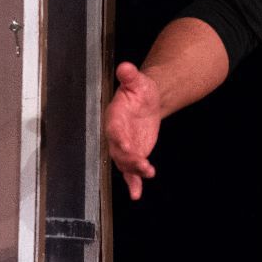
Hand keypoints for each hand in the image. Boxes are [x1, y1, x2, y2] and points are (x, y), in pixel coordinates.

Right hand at [105, 61, 162, 198]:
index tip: (127, 145)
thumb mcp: (137, 80)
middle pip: (118, 150)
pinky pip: (130, 171)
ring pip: (125, 163)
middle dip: (128, 159)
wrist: (145, 101)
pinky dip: (133, 183)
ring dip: (134, 171)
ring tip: (147, 173)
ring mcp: (124, 147)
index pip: (114, 129)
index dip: (119, 138)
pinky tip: (136, 194)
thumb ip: (130, 75)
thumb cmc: (139, 91)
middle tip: (141, 165)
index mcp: (114, 117)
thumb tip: (126, 66)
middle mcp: (116, 135)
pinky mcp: (133, 154)